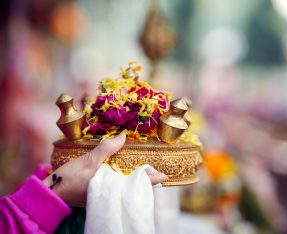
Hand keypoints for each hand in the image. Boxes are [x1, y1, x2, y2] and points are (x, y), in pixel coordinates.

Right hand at [44, 134, 167, 206]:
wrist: (53, 191)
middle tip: (157, 169)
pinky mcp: (99, 190)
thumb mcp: (89, 161)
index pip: (138, 184)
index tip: (165, 176)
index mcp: (112, 187)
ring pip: (126, 184)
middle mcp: (112, 191)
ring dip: (135, 177)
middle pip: (134, 185)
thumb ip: (106, 149)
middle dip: (146, 178)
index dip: (152, 179)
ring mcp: (106, 192)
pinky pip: (116, 183)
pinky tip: (124, 169)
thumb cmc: (70, 179)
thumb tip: (122, 136)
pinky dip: (123, 176)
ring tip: (145, 167)